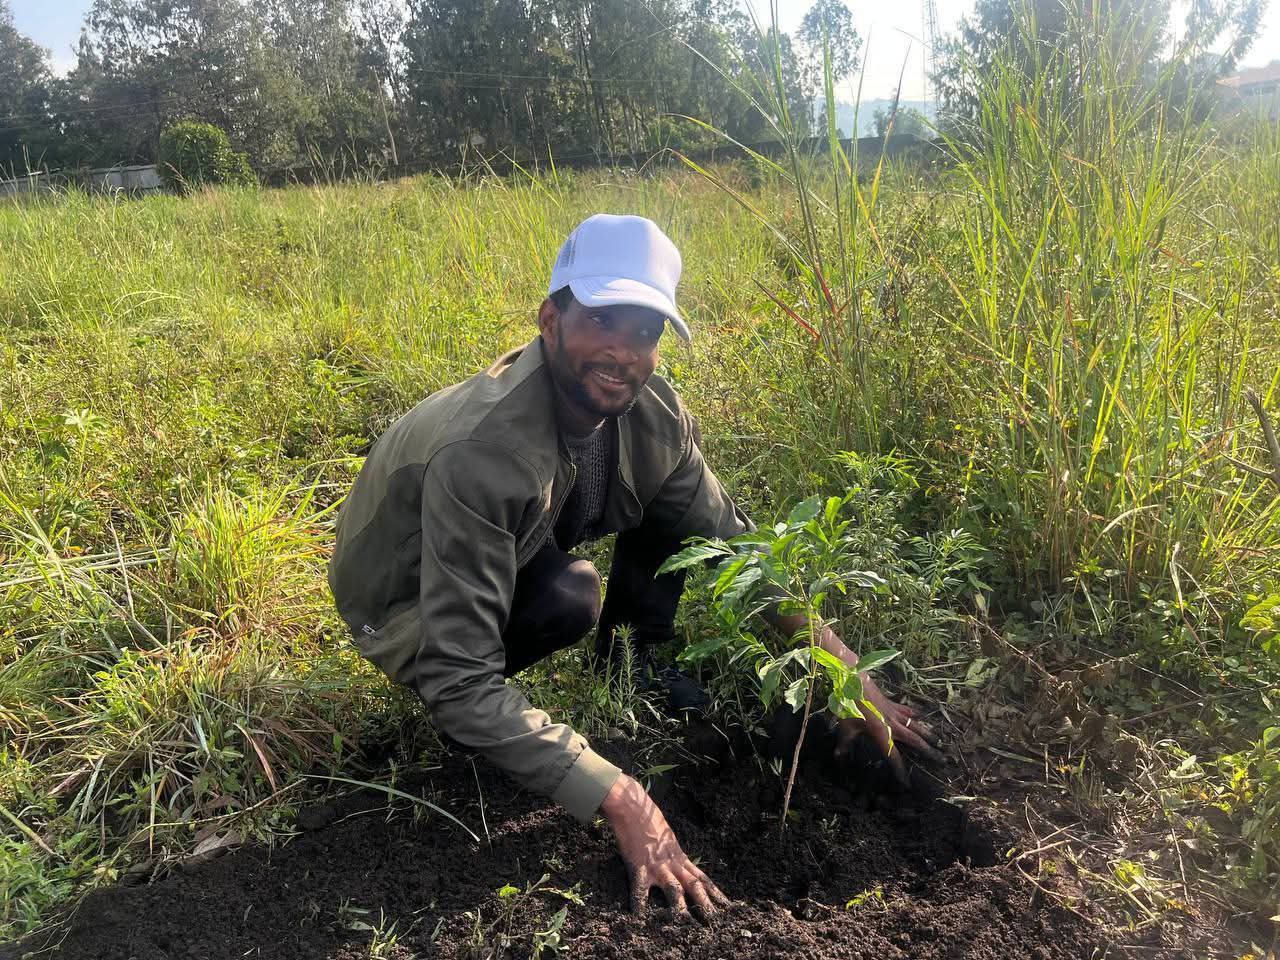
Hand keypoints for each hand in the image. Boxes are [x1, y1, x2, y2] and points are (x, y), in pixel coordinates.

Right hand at [599, 774, 729, 920]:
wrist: (633, 807)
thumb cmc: (648, 820)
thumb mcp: (666, 839)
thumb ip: (673, 854)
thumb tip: (678, 865)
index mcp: (680, 858)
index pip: (703, 879)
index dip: (716, 894)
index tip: (729, 908)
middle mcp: (673, 864)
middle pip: (695, 887)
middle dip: (706, 906)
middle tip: (717, 924)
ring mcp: (657, 866)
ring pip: (674, 890)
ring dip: (681, 910)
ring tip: (687, 927)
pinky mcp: (639, 867)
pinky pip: (641, 890)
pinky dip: (640, 906)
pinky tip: (640, 921)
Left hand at [833, 673, 942, 784]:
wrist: (855, 681)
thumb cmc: (849, 705)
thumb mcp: (845, 727)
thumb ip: (844, 744)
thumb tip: (838, 756)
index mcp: (881, 733)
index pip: (892, 755)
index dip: (899, 770)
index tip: (907, 783)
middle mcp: (892, 725)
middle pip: (914, 741)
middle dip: (928, 751)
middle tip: (941, 760)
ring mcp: (895, 714)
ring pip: (916, 726)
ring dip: (928, 734)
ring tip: (940, 742)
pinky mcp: (893, 705)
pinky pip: (908, 711)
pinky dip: (916, 714)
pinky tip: (923, 715)